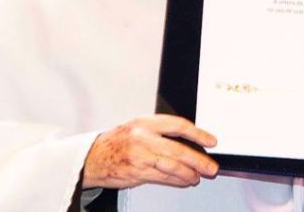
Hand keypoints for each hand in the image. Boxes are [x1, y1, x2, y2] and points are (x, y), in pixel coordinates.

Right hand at [82, 114, 218, 188]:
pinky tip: (184, 181)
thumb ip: (160, 131)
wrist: (92, 157)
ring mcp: (139, 157)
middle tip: (211, 166)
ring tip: (198, 176)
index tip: (211, 141)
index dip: (198, 134)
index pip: (178, 126)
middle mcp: (143, 138)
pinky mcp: (136, 173)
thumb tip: (188, 140)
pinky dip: (176, 181)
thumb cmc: (117, 141)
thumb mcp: (139, 126)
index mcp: (146, 122)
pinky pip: (162, 178)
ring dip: (189, 173)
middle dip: (198, 160)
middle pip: (178, 150)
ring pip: (171, 166)